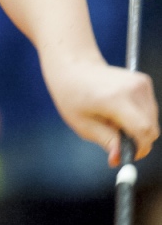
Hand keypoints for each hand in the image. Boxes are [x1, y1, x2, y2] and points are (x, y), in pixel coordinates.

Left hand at [42, 55, 158, 164]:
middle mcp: (133, 88)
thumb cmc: (72, 95)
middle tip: (118, 142)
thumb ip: (106, 141)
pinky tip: (119, 111)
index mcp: (115, 98)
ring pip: (152, 120)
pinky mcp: (144, 81)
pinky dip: (139, 116)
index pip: (143, 130)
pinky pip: (149, 110)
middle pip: (151, 128)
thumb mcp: (83, 123)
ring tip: (113, 121)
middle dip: (139, 141)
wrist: (73, 65)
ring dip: (138, 128)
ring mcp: (140, 83)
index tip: (128, 156)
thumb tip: (119, 159)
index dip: (140, 149)